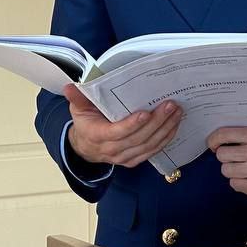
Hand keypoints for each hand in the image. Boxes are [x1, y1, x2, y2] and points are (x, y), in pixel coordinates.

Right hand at [64, 84, 182, 167]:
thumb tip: (70, 87)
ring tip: (177, 112)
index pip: (117, 132)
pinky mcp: (134, 159)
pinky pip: (153, 151)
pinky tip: (174, 125)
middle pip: (138, 138)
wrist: (86, 148)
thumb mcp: (78, 109)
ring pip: (149, 146)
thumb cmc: (86, 124)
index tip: (145, 113)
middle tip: (170, 105)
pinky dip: (166, 139)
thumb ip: (77, 98)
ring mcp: (125, 157)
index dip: (131, 124)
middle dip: (157, 122)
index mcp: (98, 136)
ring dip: (165, 129)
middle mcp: (112, 150)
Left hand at [207, 127, 246, 203]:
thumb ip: (243, 137)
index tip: (213, 145)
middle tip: (235, 159)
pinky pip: (233, 184)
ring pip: (226, 170)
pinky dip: (238, 183)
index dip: (214, 140)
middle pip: (222, 154)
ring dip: (232, 171)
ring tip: (243, 170)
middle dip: (225, 158)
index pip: (224, 134)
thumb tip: (216, 140)